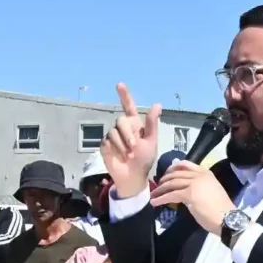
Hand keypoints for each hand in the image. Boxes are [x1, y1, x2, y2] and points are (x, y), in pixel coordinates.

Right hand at [101, 83, 160, 198]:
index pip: (128, 106)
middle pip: (121, 120)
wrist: (133, 177)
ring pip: (113, 132)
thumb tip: (157, 104)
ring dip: (122, 145)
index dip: (124, 95)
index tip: (119, 85)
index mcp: (135, 125)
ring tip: (128, 155)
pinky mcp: (105, 145)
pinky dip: (115, 149)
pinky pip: (107, 141)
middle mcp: (123, 128)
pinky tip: (119, 157)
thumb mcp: (151, 142)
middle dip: (127, 134)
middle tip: (134, 148)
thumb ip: (152, 123)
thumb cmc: (144, 160)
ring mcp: (113, 137)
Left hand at [150, 161, 233, 235]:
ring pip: (172, 183)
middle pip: (176, 174)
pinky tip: (155, 202)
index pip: (186, 164)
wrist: (227, 217)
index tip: (166, 172)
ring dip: (160, 189)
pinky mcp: (189, 194)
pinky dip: (161, 199)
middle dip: (164, 179)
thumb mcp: (210, 190)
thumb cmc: (221, 208)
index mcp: (206, 173)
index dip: (173, 167)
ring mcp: (194, 184)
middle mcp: (199, 175)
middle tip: (157, 185)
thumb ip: (198, 186)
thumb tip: (184, 190)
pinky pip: (171, 195)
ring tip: (153, 195)